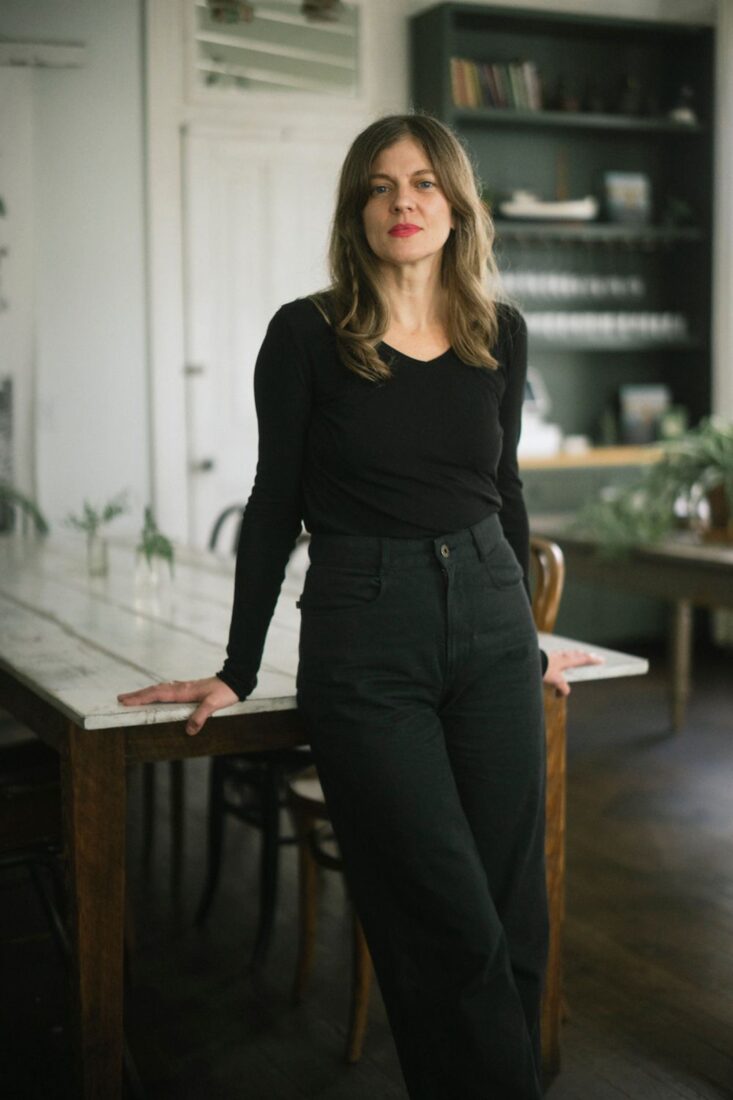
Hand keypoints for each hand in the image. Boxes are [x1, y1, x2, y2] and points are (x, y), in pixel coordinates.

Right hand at [117, 676, 238, 735]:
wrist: (235, 680)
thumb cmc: (224, 692)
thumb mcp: (214, 705)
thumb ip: (201, 716)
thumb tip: (189, 730)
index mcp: (183, 691)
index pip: (157, 695)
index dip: (141, 698)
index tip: (126, 701)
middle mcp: (180, 688)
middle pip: (154, 690)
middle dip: (137, 695)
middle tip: (120, 699)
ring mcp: (183, 687)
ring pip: (159, 689)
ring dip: (145, 693)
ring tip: (132, 697)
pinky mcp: (188, 689)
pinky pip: (166, 690)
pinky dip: (156, 693)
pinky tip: (156, 695)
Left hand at [543, 649, 603, 697]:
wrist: (528, 661)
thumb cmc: (543, 669)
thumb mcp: (556, 681)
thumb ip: (563, 688)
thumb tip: (563, 694)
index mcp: (567, 660)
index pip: (583, 659)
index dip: (593, 660)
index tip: (602, 659)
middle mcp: (562, 655)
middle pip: (576, 654)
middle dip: (585, 655)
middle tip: (592, 655)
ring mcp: (554, 654)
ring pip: (567, 653)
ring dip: (574, 653)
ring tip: (578, 653)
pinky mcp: (546, 655)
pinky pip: (557, 655)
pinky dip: (562, 655)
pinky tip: (559, 655)